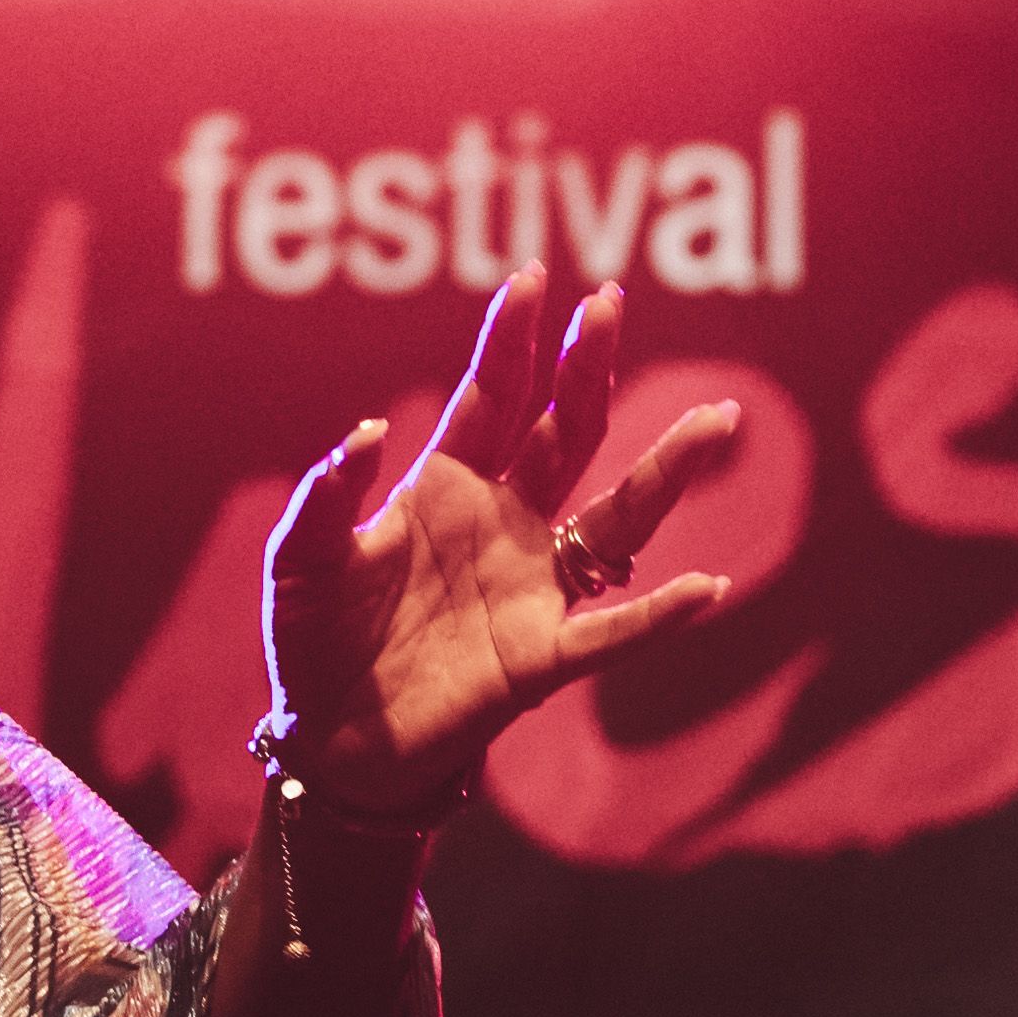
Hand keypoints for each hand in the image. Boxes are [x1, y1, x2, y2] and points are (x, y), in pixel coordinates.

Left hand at [259, 264, 747, 811]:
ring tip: (718, 419)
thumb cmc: (313, 641)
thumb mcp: (299, 563)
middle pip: (562, 435)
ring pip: (616, 519)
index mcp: (444, 489)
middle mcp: (502, 526)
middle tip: (611, 303)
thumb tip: (370, 433)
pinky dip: (659, 615)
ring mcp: (529, 589)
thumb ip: (325, 499)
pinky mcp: (538, 659)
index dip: (511, 341)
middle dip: (586, 370)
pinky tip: (707, 588)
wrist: (328, 739)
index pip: (490, 399)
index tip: (533, 277)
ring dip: (668, 472)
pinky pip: (612, 633)